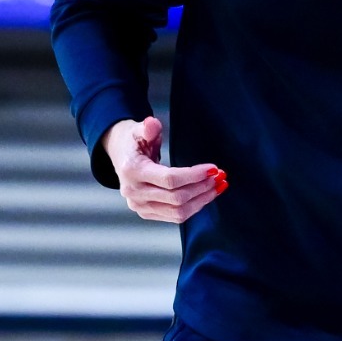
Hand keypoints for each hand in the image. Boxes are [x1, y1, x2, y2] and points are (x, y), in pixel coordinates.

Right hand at [102, 116, 223, 223]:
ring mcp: (139, 206)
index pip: (169, 179)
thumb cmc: (133, 141)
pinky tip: (206, 196)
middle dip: (202, 187)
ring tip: (218, 186)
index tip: (213, 168)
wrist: (120, 156)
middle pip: (176, 198)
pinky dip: (194, 207)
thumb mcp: (138, 129)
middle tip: (220, 176)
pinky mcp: (146, 213)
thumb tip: (152, 123)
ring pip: (177, 212)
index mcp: (132, 170)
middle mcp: (134, 192)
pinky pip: (174, 216)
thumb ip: (148, 127)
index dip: (194, 175)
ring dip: (202, 200)